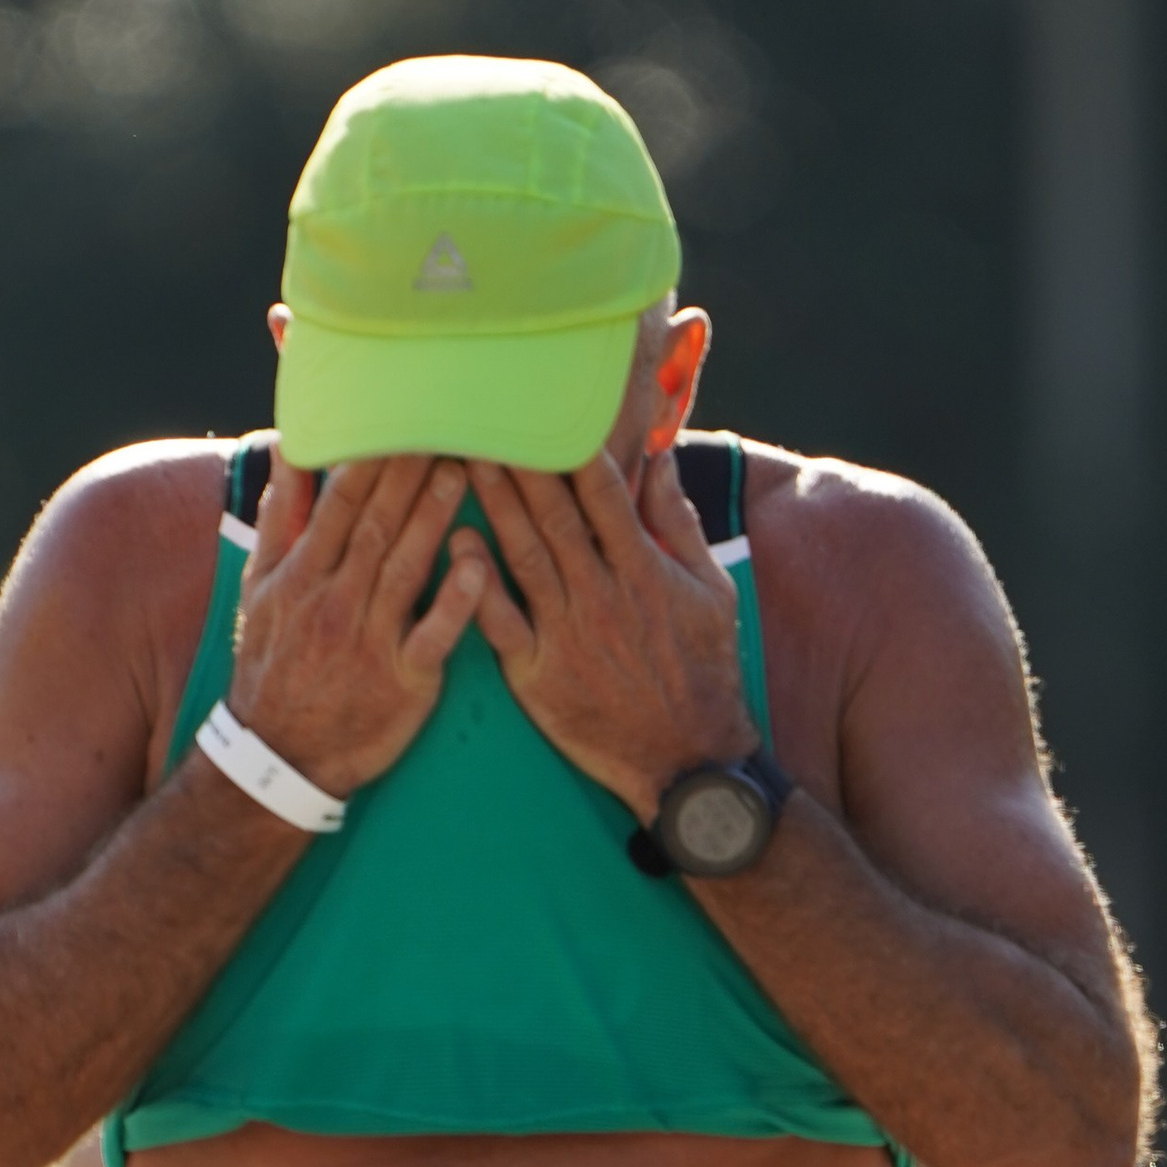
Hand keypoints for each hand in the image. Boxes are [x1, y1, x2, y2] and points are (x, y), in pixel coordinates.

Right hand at [227, 454, 486, 796]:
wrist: (279, 758)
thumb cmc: (274, 666)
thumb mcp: (258, 593)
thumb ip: (280, 523)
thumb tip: (292, 455)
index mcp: (300, 575)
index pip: (339, 503)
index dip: (370, 456)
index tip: (398, 412)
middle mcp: (333, 601)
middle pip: (377, 524)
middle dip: (410, 472)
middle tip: (445, 421)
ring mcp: (369, 640)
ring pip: (406, 567)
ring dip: (434, 516)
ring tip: (465, 468)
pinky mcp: (404, 681)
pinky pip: (433, 634)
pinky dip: (456, 599)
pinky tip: (477, 562)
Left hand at [464, 450, 758, 818]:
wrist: (687, 757)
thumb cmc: (702, 669)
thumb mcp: (711, 590)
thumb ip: (679, 524)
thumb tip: (660, 460)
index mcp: (644, 569)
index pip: (605, 495)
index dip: (573, 449)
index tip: (546, 409)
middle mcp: (602, 594)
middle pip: (554, 516)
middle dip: (519, 464)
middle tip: (485, 418)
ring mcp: (567, 634)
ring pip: (522, 555)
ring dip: (491, 505)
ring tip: (462, 458)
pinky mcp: (538, 674)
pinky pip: (500, 621)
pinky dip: (477, 583)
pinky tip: (455, 542)